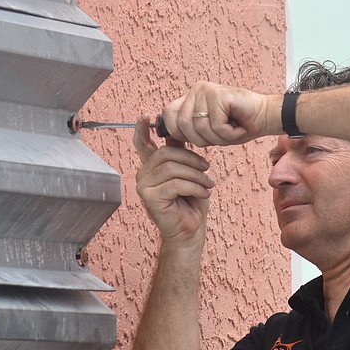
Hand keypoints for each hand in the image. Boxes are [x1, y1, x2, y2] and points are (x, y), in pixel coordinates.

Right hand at [133, 114, 215, 246]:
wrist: (189, 233)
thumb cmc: (190, 204)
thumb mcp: (188, 173)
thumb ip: (179, 153)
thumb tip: (176, 130)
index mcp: (151, 167)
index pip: (141, 144)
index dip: (142, 129)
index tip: (147, 116)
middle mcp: (143, 175)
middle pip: (166, 153)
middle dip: (191, 159)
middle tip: (207, 169)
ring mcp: (143, 187)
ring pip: (173, 168)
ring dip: (196, 176)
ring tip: (208, 185)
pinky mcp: (150, 198)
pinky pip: (175, 184)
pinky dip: (194, 187)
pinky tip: (204, 194)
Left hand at [160, 81, 270, 146]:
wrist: (266, 117)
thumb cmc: (238, 125)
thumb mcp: (207, 130)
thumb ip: (188, 129)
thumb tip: (161, 134)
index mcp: (191, 97)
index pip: (168, 115)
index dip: (178, 133)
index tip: (198, 138)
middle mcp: (196, 90)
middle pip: (182, 125)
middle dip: (202, 139)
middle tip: (221, 134)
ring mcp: (207, 90)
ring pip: (199, 127)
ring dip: (218, 137)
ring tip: (232, 129)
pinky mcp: (220, 95)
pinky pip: (216, 125)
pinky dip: (229, 133)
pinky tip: (238, 126)